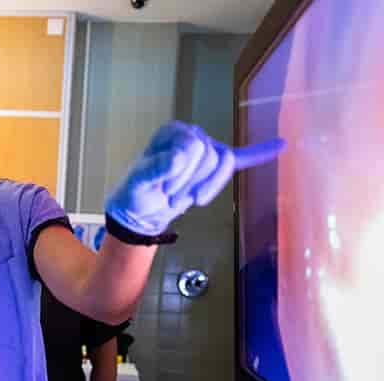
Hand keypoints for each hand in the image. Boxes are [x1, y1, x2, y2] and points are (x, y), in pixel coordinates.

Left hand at [106, 121, 284, 235]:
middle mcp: (192, 135)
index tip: (166, 190)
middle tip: (172, 196)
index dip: (184, 173)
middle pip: (212, 156)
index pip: (195, 147)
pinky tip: (280, 145)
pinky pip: (242, 157)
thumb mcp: (138, 184)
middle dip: (193, 183)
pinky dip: (260, 152)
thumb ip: (154, 169)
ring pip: (225, 164)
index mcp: (172, 132)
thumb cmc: (136, 194)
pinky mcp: (215, 167)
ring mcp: (207, 149)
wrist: (140, 211)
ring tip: (187, 199)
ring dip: (208, 187)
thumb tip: (179, 158)